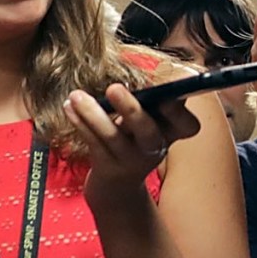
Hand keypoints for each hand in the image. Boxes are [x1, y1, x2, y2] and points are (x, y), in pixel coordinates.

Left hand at [65, 80, 202, 206]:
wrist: (118, 185)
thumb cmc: (136, 138)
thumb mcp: (151, 119)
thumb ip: (156, 98)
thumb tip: (161, 72)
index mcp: (172, 132)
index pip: (187, 125)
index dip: (178, 111)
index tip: (167, 96)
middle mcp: (156, 149)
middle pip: (147, 132)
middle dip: (131, 109)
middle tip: (113, 88)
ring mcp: (132, 162)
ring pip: (113, 138)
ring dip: (93, 114)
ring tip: (76, 96)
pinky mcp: (108, 168)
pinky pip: (93, 143)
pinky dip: (79, 122)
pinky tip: (68, 106)